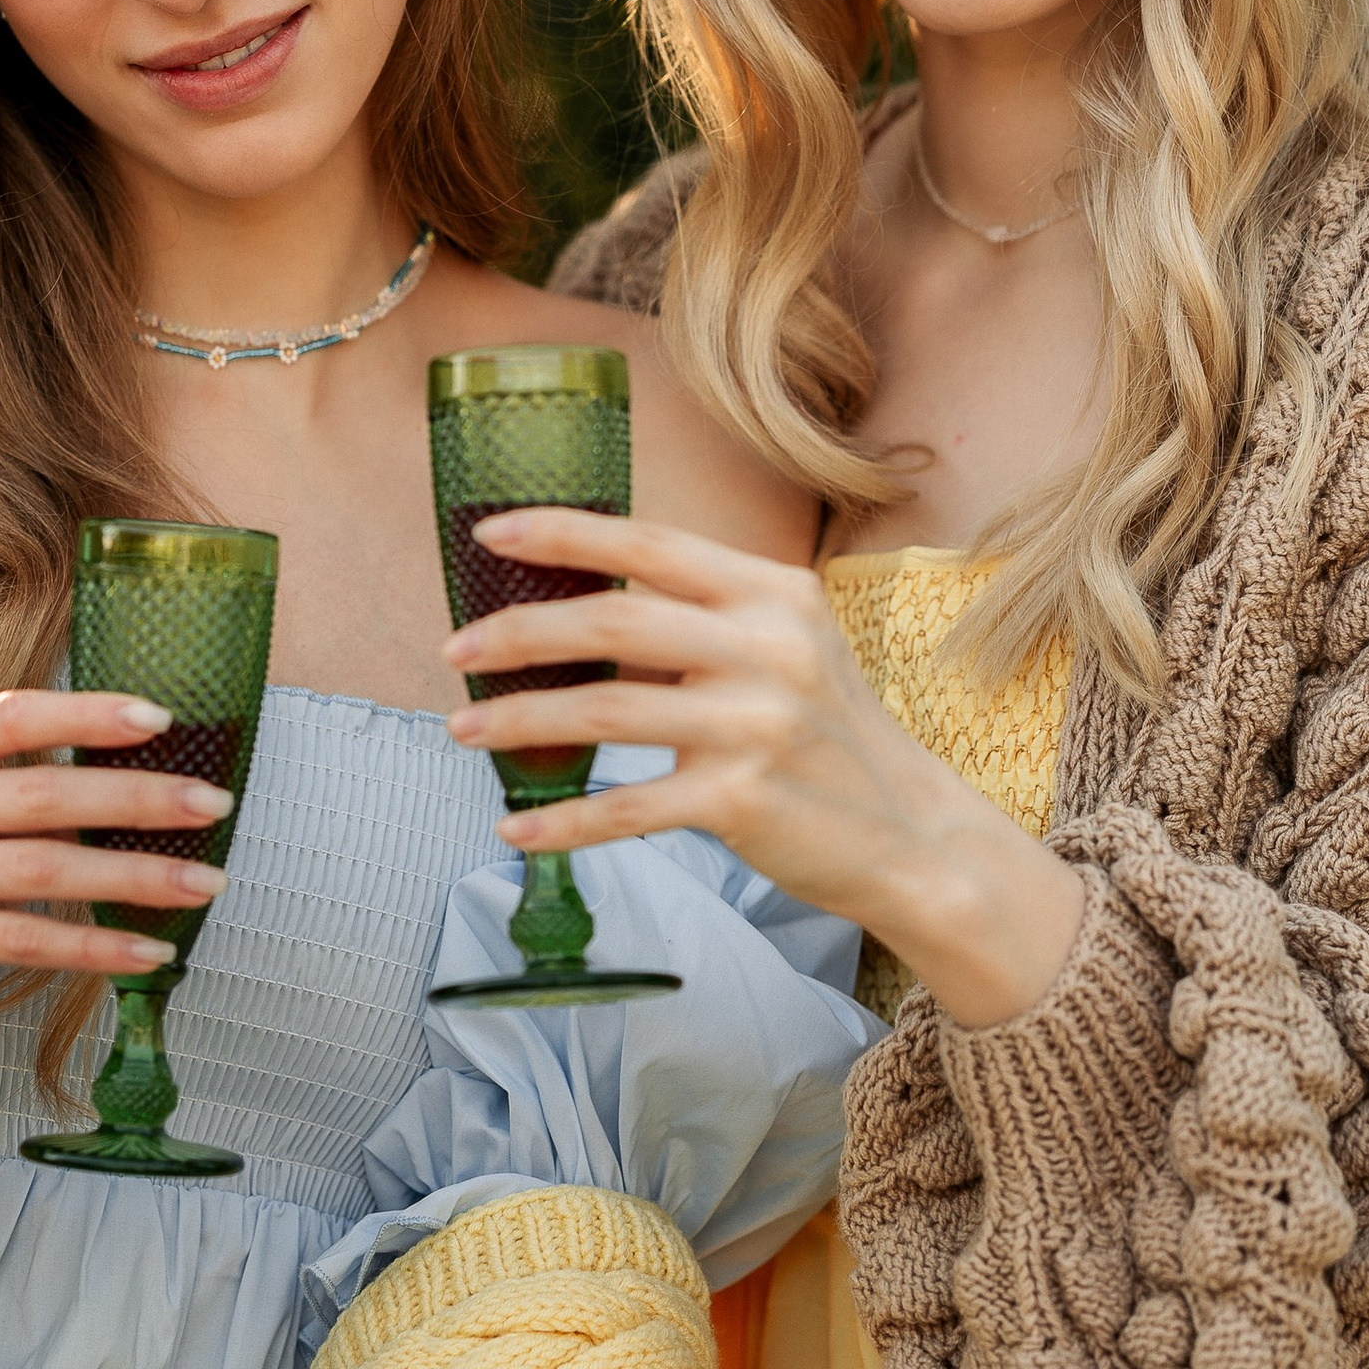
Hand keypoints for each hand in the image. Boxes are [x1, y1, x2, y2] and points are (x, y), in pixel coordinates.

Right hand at [0, 688, 234, 1076]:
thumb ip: (21, 783)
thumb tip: (152, 769)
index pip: (10, 716)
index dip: (87, 714)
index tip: (162, 720)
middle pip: (39, 794)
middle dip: (137, 797)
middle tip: (213, 804)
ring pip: (43, 868)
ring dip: (136, 875)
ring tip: (205, 880)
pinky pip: (27, 939)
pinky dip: (98, 945)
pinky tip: (152, 949)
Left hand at [444, 510, 1085, 1030]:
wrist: (913, 834)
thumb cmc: (832, 739)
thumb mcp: (790, 651)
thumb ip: (705, 625)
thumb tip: (582, 613)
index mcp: (774, 593)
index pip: (653, 543)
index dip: (564, 533)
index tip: (491, 534)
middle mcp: (768, 647)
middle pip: (614, 618)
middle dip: (518, 631)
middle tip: (455, 651)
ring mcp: (756, 723)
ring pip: (606, 708)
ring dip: (521, 720)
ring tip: (465, 732)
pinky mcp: (743, 799)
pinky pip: (627, 806)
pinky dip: (563, 821)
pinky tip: (517, 828)